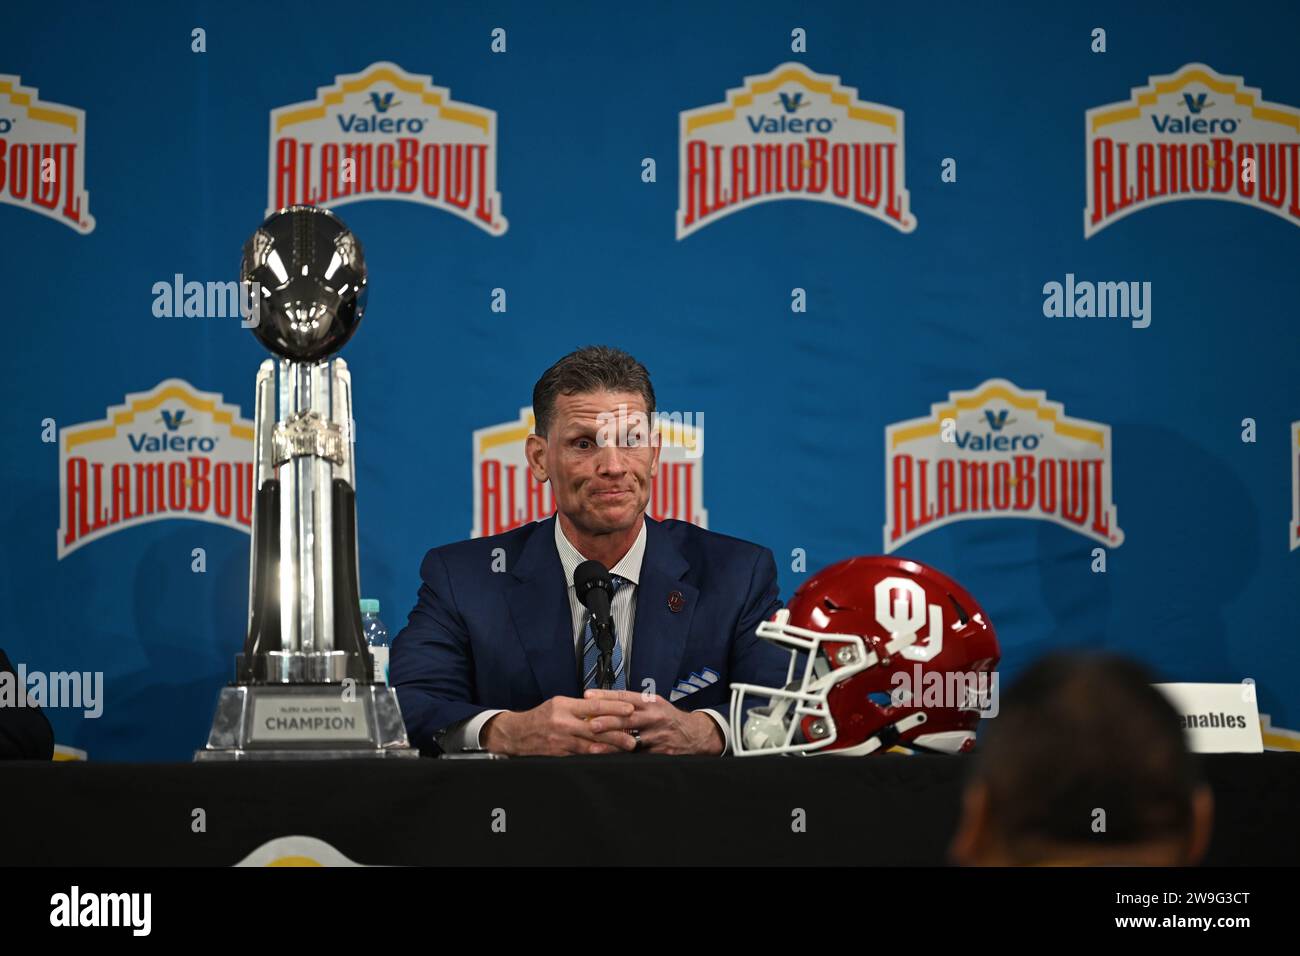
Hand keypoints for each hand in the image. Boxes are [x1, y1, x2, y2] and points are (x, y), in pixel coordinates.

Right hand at [480, 696, 639, 755]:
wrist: (516, 734)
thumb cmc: (540, 717)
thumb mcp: (558, 704)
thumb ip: (579, 706)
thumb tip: (603, 707)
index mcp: (564, 706)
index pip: (594, 705)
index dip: (614, 707)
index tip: (630, 709)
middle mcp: (563, 723)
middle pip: (596, 728)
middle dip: (618, 734)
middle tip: (634, 737)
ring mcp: (561, 740)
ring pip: (591, 745)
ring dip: (611, 747)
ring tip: (626, 748)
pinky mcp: (559, 754)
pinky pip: (582, 755)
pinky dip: (597, 755)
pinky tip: (608, 756)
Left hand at [582, 689, 724, 754]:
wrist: (695, 735)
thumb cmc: (669, 719)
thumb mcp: (655, 705)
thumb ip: (634, 703)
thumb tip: (606, 701)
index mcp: (651, 702)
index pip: (625, 696)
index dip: (606, 696)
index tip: (589, 695)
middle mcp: (654, 717)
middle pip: (627, 718)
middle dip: (607, 721)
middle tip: (590, 723)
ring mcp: (657, 736)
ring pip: (631, 740)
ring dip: (611, 743)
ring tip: (594, 746)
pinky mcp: (659, 753)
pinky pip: (638, 756)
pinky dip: (623, 757)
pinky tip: (610, 759)